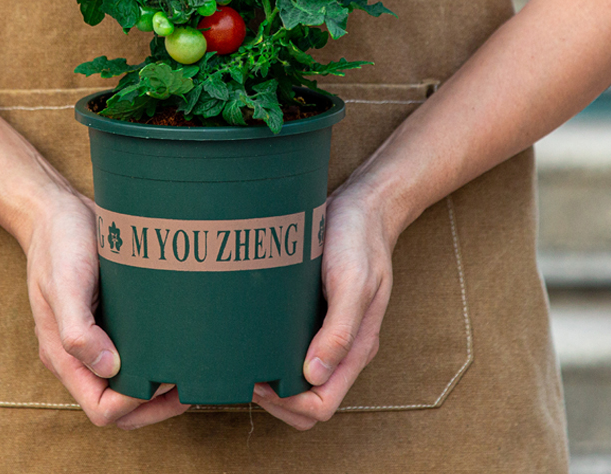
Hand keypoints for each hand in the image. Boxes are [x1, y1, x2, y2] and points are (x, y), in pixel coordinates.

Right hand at [25, 180, 190, 427]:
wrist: (56, 210)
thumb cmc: (58, 242)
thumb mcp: (65, 282)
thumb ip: (78, 330)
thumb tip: (109, 367)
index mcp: (63, 355)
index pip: (101, 407)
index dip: (134, 405)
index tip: (165, 380)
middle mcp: (80, 353)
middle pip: (119, 403)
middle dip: (156, 405)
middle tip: (192, 384)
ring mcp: (97, 336)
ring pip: (129, 381)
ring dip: (160, 386)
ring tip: (192, 368)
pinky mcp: (112, 318)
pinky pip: (134, 351)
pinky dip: (158, 356)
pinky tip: (181, 342)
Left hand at [252, 178, 394, 428]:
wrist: (364, 205)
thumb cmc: (360, 240)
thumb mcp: (353, 282)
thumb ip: (340, 331)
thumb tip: (314, 376)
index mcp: (357, 348)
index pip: (322, 405)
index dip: (289, 405)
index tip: (259, 382)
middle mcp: (343, 347)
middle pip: (309, 399)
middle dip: (276, 400)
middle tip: (246, 374)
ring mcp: (330, 331)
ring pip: (300, 378)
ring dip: (274, 380)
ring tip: (246, 358)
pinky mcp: (317, 313)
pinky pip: (296, 348)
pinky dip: (274, 353)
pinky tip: (254, 337)